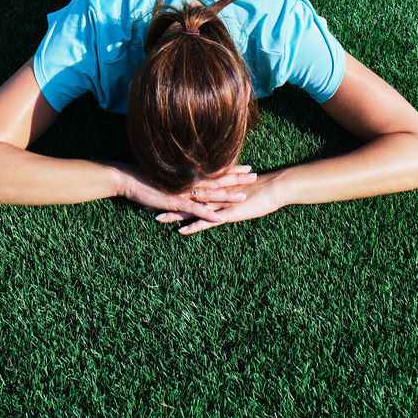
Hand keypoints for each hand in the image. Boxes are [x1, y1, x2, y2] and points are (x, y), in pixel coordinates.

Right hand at [117, 164, 256, 225]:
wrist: (128, 179)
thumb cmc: (147, 177)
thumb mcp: (168, 176)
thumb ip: (182, 178)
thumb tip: (192, 179)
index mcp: (190, 175)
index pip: (215, 171)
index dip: (232, 169)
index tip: (247, 167)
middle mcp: (189, 181)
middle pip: (218, 179)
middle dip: (237, 178)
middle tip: (255, 175)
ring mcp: (183, 191)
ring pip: (210, 194)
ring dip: (227, 196)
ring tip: (244, 197)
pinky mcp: (175, 202)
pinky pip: (194, 210)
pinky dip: (207, 214)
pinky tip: (218, 218)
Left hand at [155, 170, 283, 234]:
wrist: (273, 187)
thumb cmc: (258, 188)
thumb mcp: (235, 188)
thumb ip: (223, 189)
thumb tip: (213, 191)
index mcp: (213, 187)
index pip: (187, 188)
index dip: (170, 189)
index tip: (154, 190)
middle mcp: (212, 194)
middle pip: (183, 197)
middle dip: (165, 201)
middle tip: (145, 202)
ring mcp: (218, 203)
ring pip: (191, 209)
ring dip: (174, 214)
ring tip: (156, 218)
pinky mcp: (227, 213)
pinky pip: (207, 221)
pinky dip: (194, 226)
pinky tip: (181, 231)